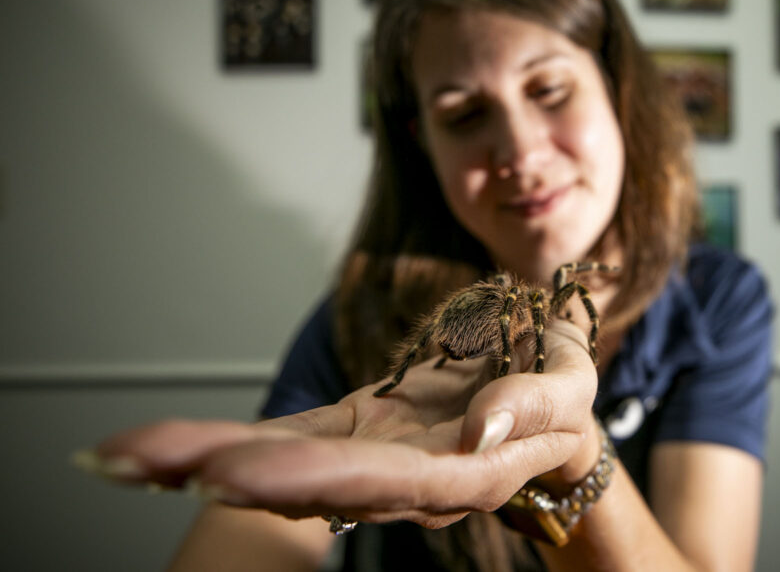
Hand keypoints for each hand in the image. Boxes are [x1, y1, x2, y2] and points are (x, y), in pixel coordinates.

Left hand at [80, 320, 599, 529]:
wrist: (543, 401)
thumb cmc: (562, 393)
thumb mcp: (571, 383)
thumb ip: (536, 402)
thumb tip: (482, 422)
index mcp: (462, 469)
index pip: (379, 478)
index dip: (307, 477)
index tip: (232, 469)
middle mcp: (404, 476)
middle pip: (309, 483)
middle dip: (224, 471)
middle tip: (132, 462)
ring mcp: (371, 456)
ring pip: (286, 466)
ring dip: (203, 463)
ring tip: (119, 458)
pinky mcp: (353, 432)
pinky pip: (287, 439)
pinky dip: (227, 443)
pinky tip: (166, 450)